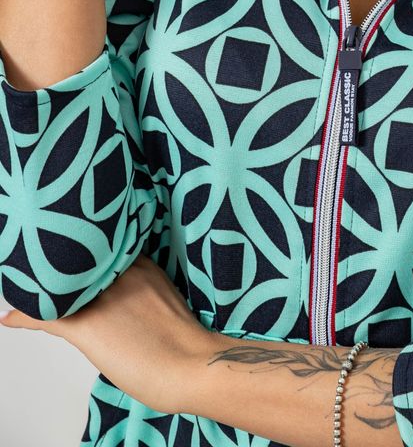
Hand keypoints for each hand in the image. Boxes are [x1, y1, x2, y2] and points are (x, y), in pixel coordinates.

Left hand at [0, 254, 212, 416]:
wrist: (193, 365)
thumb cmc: (185, 343)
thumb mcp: (165, 302)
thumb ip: (143, 292)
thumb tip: (129, 306)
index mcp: (139, 264)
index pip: (99, 249)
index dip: (81, 251)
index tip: (68, 249)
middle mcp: (118, 273)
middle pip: (76, 261)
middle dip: (59, 263)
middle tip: (40, 262)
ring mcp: (101, 298)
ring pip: (58, 285)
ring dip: (42, 286)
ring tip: (26, 282)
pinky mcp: (86, 326)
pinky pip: (45, 316)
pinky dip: (25, 315)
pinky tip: (12, 317)